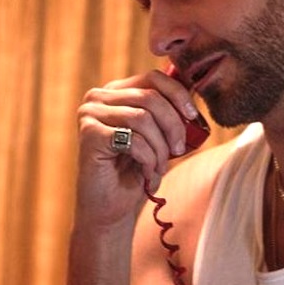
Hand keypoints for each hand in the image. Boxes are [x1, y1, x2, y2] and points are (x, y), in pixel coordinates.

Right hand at [75, 68, 205, 224]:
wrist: (111, 207)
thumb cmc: (136, 171)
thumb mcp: (158, 137)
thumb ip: (169, 114)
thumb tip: (195, 95)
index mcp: (116, 92)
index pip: (153, 77)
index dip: (178, 95)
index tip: (193, 117)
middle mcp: (98, 97)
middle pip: (150, 97)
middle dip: (173, 126)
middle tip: (179, 150)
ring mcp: (90, 114)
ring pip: (142, 119)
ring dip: (160, 149)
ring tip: (159, 168)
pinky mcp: (89, 134)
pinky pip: (133, 140)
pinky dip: (148, 159)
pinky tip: (146, 174)